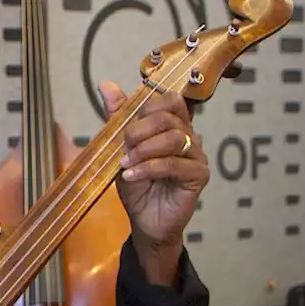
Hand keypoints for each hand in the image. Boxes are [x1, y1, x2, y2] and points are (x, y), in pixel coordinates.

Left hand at [99, 80, 208, 285]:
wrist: (145, 221)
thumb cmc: (137, 185)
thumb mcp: (121, 149)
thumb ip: (118, 118)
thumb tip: (106, 85)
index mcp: (173, 126)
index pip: (168, 100)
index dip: (146, 109)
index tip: (126, 128)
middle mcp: (189, 136)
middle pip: (168, 118)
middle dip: (139, 131)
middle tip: (123, 150)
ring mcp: (196, 156)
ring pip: (173, 139)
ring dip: (143, 151)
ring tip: (126, 166)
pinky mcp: (198, 175)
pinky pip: (174, 164)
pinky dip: (149, 168)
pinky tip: (133, 176)